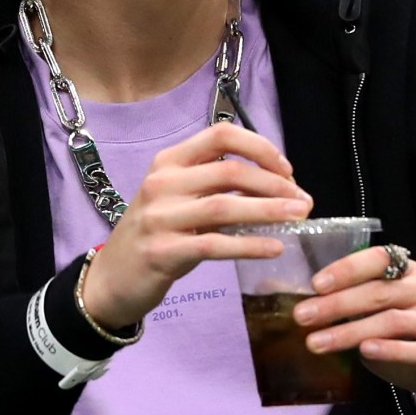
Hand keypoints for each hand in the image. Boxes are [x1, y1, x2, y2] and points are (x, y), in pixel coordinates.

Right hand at [80, 123, 311, 329]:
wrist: (112, 279)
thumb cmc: (155, 235)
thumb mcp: (177, 200)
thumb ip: (215, 187)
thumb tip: (276, 185)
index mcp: (168, 162)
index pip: (220, 136)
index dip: (259, 147)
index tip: (287, 169)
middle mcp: (161, 183)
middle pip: (229, 171)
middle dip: (274, 183)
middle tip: (303, 201)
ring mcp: (159, 218)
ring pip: (224, 206)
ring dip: (269, 210)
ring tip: (299, 216)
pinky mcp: (163, 252)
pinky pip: (215, 244)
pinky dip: (249, 244)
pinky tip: (274, 247)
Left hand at [291, 247, 415, 414]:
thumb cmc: (408, 342)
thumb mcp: (380, 319)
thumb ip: (356, 309)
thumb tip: (308, 307)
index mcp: (410, 273)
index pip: (378, 259)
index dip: (347, 269)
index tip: (315, 284)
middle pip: (379, 292)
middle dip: (336, 304)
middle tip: (301, 317)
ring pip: (392, 321)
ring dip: (350, 331)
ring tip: (316, 342)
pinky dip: (390, 349)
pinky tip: (364, 351)